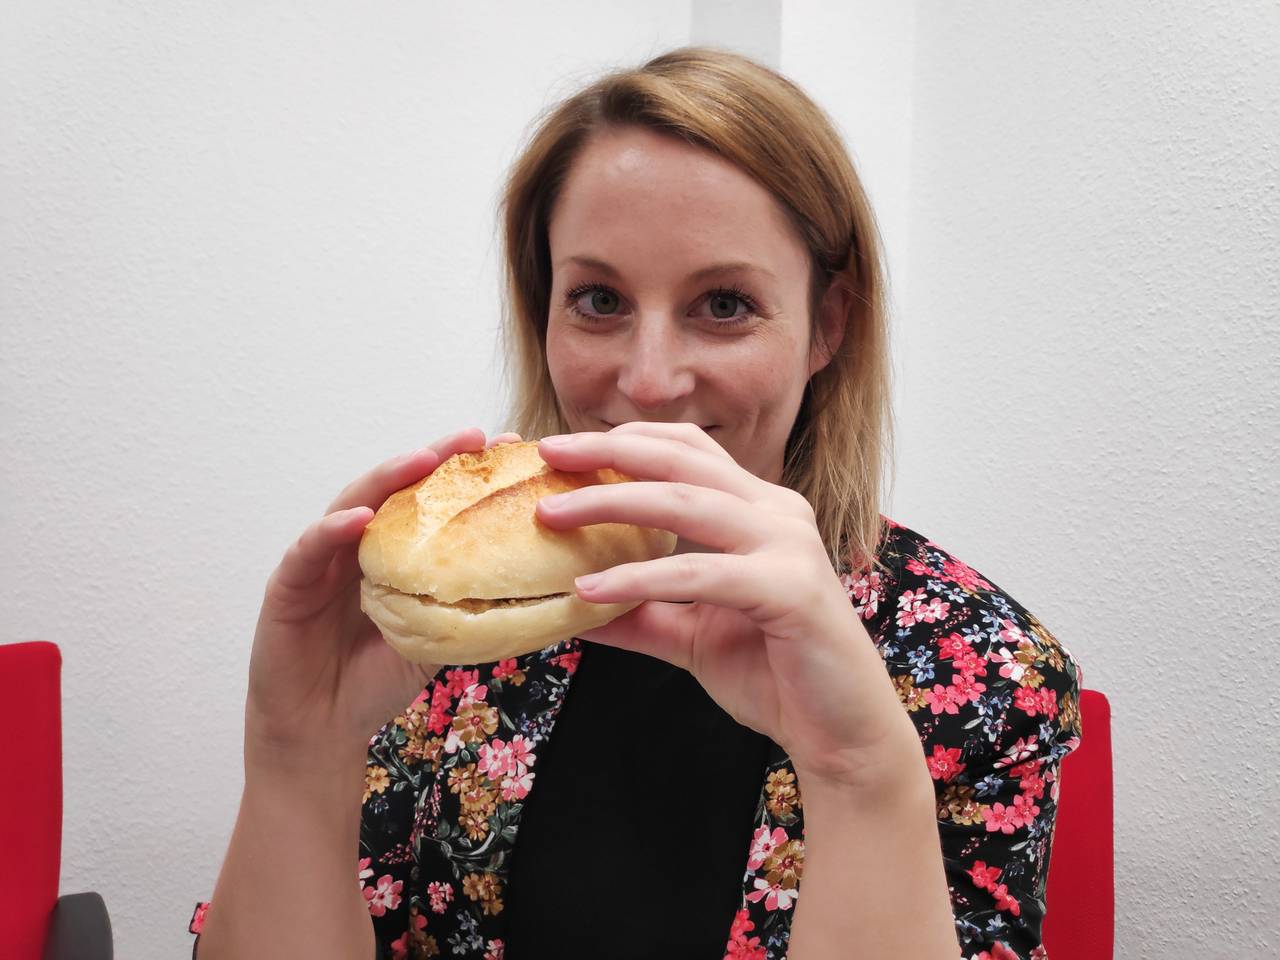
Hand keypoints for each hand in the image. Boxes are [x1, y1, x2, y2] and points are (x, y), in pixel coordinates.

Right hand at [244, 428, 522, 768]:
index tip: (509, 446)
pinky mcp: (287, 585)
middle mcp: (357, 546)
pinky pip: (310, 550)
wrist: (322, 730)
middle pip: (395, 488)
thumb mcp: (437, 642)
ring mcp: (321, 561)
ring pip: (352, 504)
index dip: (465, 473)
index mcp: (393, 554)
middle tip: (474, 438)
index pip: (430, 501)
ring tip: (423, 458)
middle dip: (433, 457)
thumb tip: (539, 594)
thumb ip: (469, 611)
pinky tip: (361, 517)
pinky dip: (332, 529)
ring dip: (387, 477)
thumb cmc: (376, 682)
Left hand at [534, 423, 917, 790]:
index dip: (625, 440)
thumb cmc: (775, 675)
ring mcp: (789, 546)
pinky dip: (641, 577)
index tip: (561, 451)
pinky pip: (701, 572)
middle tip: (546, 455)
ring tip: (552, 514)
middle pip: (681, 459)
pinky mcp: (790, 589)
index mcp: (759, 510)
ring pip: (686, 503)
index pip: (686, 450)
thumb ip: (638, 612)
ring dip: (611, 503)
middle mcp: (777, 512)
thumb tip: (568, 603)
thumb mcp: (689, 635)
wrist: (842, 734)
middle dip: (607, 451)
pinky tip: (591, 590)